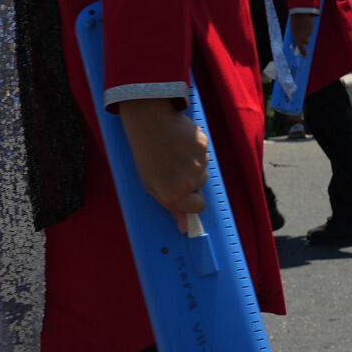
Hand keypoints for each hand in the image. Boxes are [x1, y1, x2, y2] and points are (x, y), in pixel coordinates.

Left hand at [116, 99, 208, 233]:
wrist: (148, 122)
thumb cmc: (146, 155)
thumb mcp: (151, 185)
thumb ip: (171, 207)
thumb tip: (184, 229)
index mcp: (174, 195)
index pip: (198, 206)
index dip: (192, 198)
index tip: (185, 189)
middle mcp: (189, 182)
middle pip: (201, 184)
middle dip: (191, 177)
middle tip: (172, 164)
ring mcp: (198, 163)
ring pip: (203, 167)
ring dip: (193, 160)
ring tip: (174, 149)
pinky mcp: (204, 145)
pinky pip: (205, 151)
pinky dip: (195, 146)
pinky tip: (181, 139)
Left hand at [290, 10, 316, 52]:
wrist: (300, 12)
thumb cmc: (294, 21)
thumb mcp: (293, 29)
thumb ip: (296, 35)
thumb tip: (301, 40)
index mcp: (296, 37)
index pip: (301, 47)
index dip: (304, 52)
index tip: (307, 57)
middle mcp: (303, 36)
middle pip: (306, 42)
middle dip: (305, 39)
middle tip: (302, 34)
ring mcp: (308, 32)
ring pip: (308, 35)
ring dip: (306, 32)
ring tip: (303, 25)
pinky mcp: (312, 28)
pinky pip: (310, 30)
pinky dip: (309, 28)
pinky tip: (306, 23)